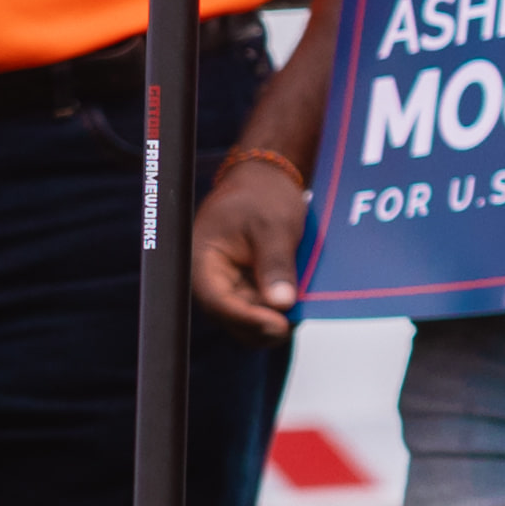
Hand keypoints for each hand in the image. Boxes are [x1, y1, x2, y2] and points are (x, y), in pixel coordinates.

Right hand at [191, 148, 308, 336]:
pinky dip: (280, 310)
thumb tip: (281, 303)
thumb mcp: (273, 225)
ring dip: (273, 321)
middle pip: (232, 317)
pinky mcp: (250, 287)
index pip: (216, 301)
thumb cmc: (261, 195)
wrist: (267, 180)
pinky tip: (300, 305)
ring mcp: (231, 285)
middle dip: (262, 325)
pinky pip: (263, 308)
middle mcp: (213, 279)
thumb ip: (275, 263)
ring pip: (248, 318)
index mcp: (203, 260)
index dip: (246, 318)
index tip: (278, 324)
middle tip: (294, 322)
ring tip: (300, 314)